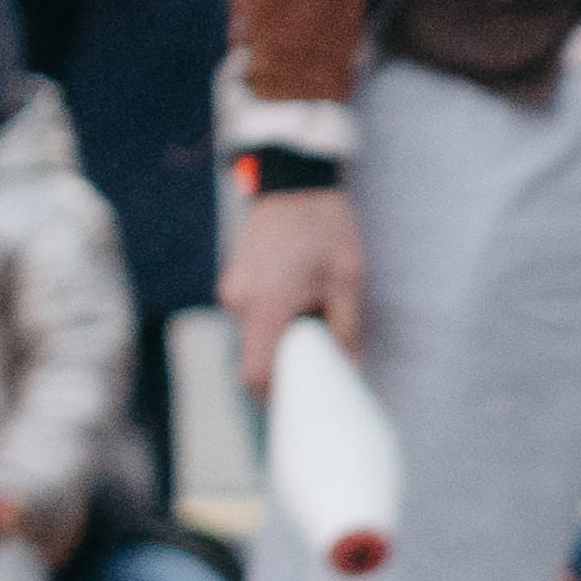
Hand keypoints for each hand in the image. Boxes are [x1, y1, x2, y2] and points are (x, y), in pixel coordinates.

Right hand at [226, 182, 364, 385]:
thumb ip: (346, 330)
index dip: (275, 396)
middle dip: (287, 364)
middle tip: (322, 358)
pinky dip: (274, 321)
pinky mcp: (234, 281)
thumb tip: (348, 369)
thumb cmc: (325, 227)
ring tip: (316, 318)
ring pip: (254, 336)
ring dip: (282, 339)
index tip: (301, 398)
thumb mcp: (347, 280)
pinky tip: (302, 302)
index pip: (255, 375)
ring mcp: (231, 290)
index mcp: (265, 305)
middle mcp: (239, 302)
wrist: (294, 182)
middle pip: (255, 357)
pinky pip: (252, 316)